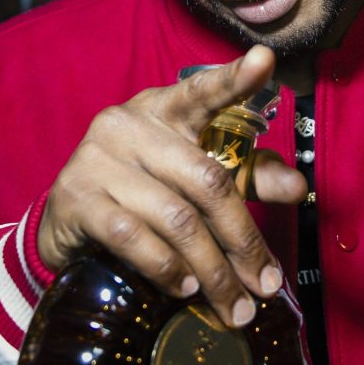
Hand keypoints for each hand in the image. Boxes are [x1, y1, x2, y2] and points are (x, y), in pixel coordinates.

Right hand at [37, 44, 306, 327]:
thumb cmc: (142, 194)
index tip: (266, 61)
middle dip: (243, 240)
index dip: (235, 78)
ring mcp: (98, 160)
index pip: (202, 91)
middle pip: (206, 180)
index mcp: (163, 110)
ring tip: (231, 303)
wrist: (66, 225)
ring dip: (211, 269)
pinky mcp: (77, 198)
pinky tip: (183, 287)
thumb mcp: (191, 178)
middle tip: (264, 284)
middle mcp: (128, 125)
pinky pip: (133, 236)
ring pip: (176, 217)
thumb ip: (246, 177)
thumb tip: (298, 188)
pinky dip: (165, 267)